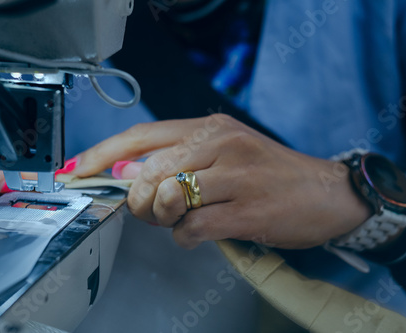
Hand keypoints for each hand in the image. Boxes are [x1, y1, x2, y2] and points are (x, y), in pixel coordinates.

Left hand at [72, 115, 371, 248]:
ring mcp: (236, 177)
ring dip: (163, 218)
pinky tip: (202, 232)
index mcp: (211, 128)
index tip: (78, 170)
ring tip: (182, 218)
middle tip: (152, 210)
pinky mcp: (247, 211)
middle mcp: (222, 144)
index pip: (143, 135)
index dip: (103, 153)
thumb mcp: (225, 153)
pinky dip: (187, 237)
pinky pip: (192, 228)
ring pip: (167, 198)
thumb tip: (127, 176)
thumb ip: (179, 160)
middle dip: (137, 199)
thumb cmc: (270, 174)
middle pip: (148, 171)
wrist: (327, 192)